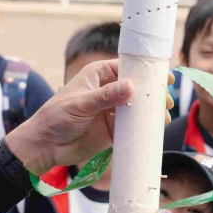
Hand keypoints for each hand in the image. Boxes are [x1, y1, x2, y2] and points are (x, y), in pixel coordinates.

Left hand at [5, 59, 171, 174]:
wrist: (46, 145)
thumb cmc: (56, 117)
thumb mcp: (81, 103)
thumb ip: (107, 96)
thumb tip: (132, 87)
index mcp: (99, 75)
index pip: (127, 67)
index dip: (146, 70)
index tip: (164, 76)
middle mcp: (108, 90)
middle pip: (136, 87)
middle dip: (152, 92)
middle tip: (166, 100)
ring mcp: (112, 110)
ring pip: (137, 106)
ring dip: (151, 110)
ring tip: (164, 117)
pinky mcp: (113, 129)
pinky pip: (133, 125)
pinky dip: (144, 126)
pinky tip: (156, 128)